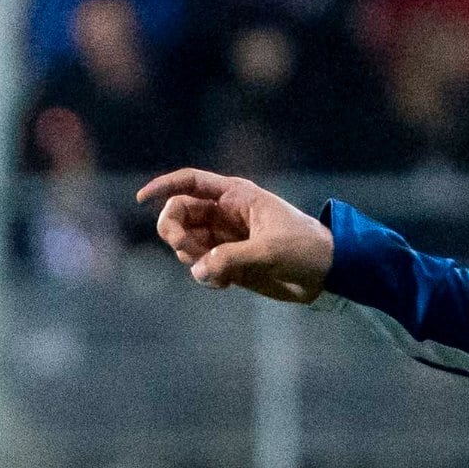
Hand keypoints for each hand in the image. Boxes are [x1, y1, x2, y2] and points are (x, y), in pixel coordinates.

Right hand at [136, 166, 333, 303]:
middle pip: (178, 215)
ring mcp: (224, 240)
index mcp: (235, 196)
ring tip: (219, 273)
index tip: (142, 198)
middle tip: (188, 251)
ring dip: (191, 258)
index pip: (190, 182)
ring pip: (184, 244)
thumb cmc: (305, 249)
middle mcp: (224, 214)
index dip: (163, 186)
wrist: (326, 274)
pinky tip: (225, 285)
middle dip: (174, 232)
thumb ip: (232, 258)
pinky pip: (199, 268)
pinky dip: (204, 277)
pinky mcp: (228, 264)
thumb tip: (198, 270)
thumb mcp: (270, 250)